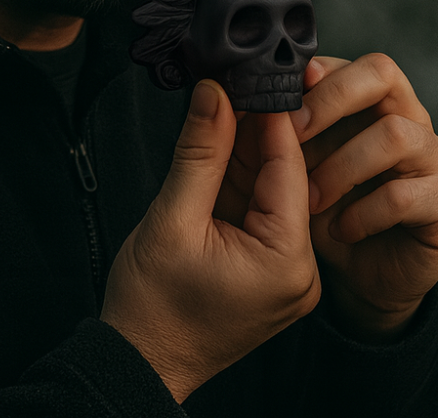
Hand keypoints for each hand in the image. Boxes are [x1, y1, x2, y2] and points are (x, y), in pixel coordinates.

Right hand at [101, 79, 319, 402]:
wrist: (138, 363)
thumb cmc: (151, 309)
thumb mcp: (172, 218)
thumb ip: (199, 152)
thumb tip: (214, 92)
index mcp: (286, 261)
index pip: (287, 166)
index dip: (269, 115)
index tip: (254, 74)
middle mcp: (299, 269)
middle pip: (284, 175)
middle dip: (256, 129)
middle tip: (234, 83)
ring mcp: (287, 272)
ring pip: (271, 189)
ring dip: (245, 150)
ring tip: (222, 108)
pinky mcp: (269, 270)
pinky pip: (260, 209)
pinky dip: (238, 178)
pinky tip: (219, 147)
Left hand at [290, 54, 437, 340]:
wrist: (360, 274)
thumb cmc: (323, 205)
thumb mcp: (292, 162)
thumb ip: (276, 127)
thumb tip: (228, 93)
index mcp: (371, 98)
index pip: (349, 60)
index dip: (315, 74)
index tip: (276, 97)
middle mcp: (407, 115)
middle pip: (383, 73)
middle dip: (331, 99)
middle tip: (292, 134)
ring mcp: (432, 155)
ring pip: (394, 134)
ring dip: (341, 167)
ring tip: (308, 199)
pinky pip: (405, 194)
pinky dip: (363, 213)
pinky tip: (339, 230)